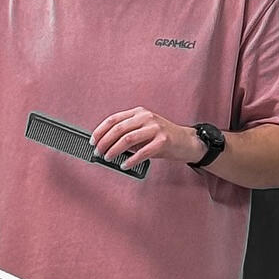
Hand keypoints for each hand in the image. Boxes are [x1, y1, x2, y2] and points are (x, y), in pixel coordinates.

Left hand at [91, 107, 207, 166]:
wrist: (186, 141)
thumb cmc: (162, 137)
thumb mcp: (143, 130)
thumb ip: (127, 134)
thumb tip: (105, 146)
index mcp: (139, 113)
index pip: (114, 119)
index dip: (100, 131)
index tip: (92, 141)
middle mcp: (146, 117)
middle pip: (118, 129)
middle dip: (104, 142)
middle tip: (98, 152)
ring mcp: (155, 128)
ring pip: (128, 139)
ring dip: (114, 150)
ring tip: (108, 158)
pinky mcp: (163, 141)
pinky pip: (142, 152)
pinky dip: (131, 160)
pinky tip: (125, 165)